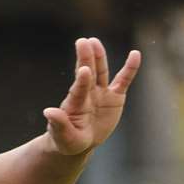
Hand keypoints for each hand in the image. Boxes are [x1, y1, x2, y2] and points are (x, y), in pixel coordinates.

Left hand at [43, 38, 141, 155]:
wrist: (80, 142)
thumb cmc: (67, 140)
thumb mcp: (63, 137)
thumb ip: (59, 124)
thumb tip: (47, 112)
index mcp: (75, 104)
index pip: (79, 89)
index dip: (82, 80)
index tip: (84, 69)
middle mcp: (87, 93)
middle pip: (88, 73)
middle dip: (86, 58)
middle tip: (83, 41)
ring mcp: (101, 92)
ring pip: (102, 72)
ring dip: (99, 57)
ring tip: (94, 42)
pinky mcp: (115, 96)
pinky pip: (124, 80)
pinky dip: (130, 68)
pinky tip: (135, 54)